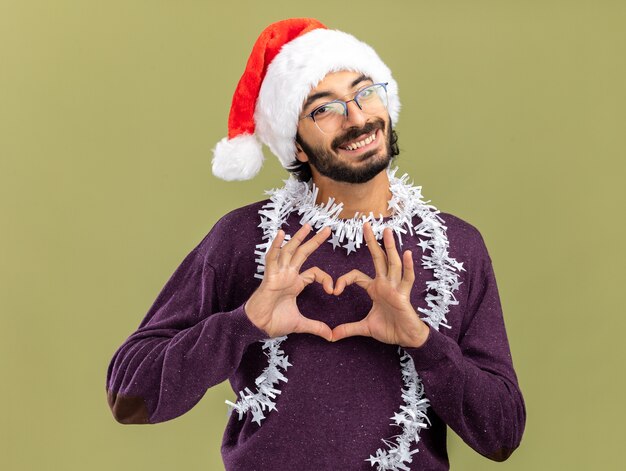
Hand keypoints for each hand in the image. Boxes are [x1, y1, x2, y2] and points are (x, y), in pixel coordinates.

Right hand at [245, 223, 333, 340]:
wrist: (258, 327)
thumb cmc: (274, 322)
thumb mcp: (300, 324)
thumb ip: (316, 327)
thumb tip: (330, 336)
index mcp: (295, 283)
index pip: (314, 272)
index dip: (326, 278)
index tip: (333, 290)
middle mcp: (288, 274)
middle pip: (303, 253)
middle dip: (315, 241)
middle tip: (328, 229)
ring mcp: (278, 274)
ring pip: (289, 251)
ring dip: (298, 238)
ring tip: (308, 226)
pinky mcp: (269, 276)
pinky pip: (272, 258)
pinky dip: (276, 246)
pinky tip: (281, 234)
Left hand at [331, 222, 429, 347]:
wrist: (407, 338)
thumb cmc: (390, 329)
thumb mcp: (365, 328)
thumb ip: (348, 329)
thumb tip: (332, 336)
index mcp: (375, 288)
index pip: (356, 276)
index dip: (344, 280)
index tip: (334, 290)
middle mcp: (385, 283)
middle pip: (378, 258)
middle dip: (371, 242)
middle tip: (365, 224)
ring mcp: (396, 287)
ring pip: (393, 263)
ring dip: (390, 247)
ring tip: (387, 231)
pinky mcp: (404, 295)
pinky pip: (407, 279)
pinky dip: (407, 266)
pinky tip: (407, 254)